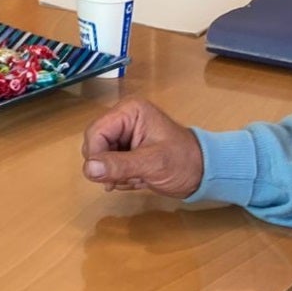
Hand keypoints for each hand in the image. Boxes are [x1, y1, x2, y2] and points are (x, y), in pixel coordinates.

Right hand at [80, 98, 203, 198]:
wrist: (203, 174)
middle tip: (129, 178)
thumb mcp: (152, 164)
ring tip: (138, 178)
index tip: (107, 178)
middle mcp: (123, 119)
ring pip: (100, 157)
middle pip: (95, 144)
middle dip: (108, 166)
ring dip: (115, 174)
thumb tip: (88, 169)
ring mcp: (124, 134)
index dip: (96, 156)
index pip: (95, 132)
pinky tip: (138, 179)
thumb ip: (119, 165)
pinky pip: (109, 165)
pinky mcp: (126, 149)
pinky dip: (120, 177)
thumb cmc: (183, 162)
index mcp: (129, 111)